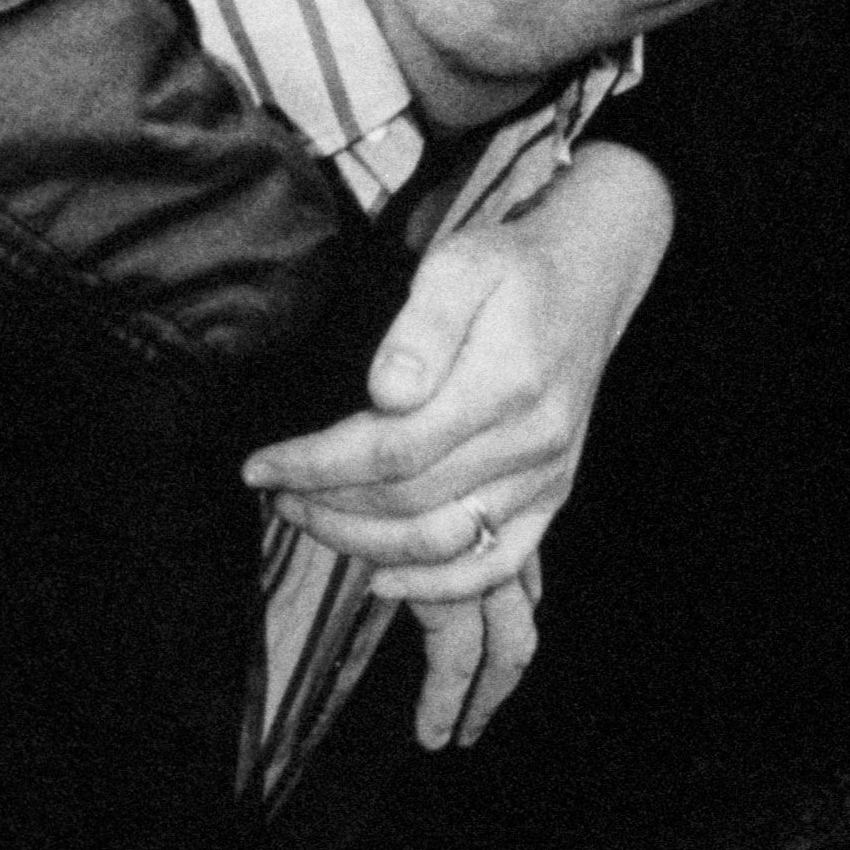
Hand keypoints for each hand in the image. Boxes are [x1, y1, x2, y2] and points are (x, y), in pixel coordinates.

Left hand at [242, 142, 673, 743]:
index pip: (393, 450)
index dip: (317, 467)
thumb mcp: (461, 264)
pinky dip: (438, 586)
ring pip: (442, 542)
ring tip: (306, 517)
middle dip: (327, 505)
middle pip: (410, 503)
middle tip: (274, 489)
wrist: (588, 280)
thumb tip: (386, 392)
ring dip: (363, 543)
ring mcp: (545, 476)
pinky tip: (383, 580)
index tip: (261, 466)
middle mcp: (532, 442)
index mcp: (506, 383)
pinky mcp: (551, 495)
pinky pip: (496, 563)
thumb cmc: (510, 267)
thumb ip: (423, 326)